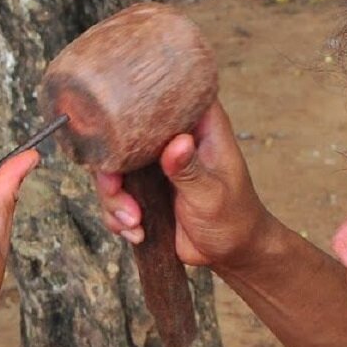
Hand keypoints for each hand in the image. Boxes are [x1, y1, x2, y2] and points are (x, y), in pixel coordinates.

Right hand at [94, 100, 269, 271]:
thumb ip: (190, 170)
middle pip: (125, 133)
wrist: (230, 253)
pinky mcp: (143, 190)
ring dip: (114, 198)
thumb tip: (177, 143)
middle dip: (112, 168)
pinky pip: (115, 195)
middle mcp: (173, 139)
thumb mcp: (212, 195)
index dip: (140, 96)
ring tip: (133, 221)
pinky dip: (117, 216)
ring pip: (113, 168)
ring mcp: (155, 165)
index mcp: (199, 127)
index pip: (169, 93)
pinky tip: (135, 231)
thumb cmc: (234, 218)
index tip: (118, 115)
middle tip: (116, 189)